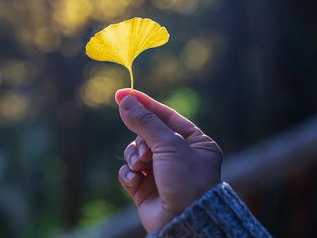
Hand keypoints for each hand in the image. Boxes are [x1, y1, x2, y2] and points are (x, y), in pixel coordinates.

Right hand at [116, 89, 221, 232]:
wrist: (184, 221)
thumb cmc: (187, 181)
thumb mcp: (170, 144)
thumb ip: (146, 122)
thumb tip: (126, 101)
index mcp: (194, 142)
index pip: (165, 115)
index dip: (143, 103)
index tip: (122, 94)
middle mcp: (178, 156)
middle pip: (146, 133)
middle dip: (142, 140)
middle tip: (147, 152)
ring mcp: (160, 172)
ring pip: (134, 151)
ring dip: (134, 157)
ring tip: (142, 167)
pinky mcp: (145, 188)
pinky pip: (128, 171)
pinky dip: (129, 174)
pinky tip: (136, 181)